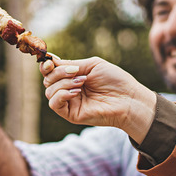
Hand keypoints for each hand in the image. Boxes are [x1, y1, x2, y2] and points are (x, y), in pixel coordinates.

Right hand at [40, 56, 155, 140]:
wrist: (128, 99)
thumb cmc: (115, 81)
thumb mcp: (92, 65)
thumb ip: (71, 64)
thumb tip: (50, 61)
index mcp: (72, 77)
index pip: (50, 72)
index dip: (47, 66)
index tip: (50, 61)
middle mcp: (68, 89)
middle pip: (48, 80)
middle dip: (58, 72)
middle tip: (75, 72)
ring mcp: (69, 102)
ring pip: (49, 91)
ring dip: (63, 83)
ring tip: (82, 82)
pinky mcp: (71, 114)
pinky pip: (54, 104)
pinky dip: (61, 95)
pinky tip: (76, 92)